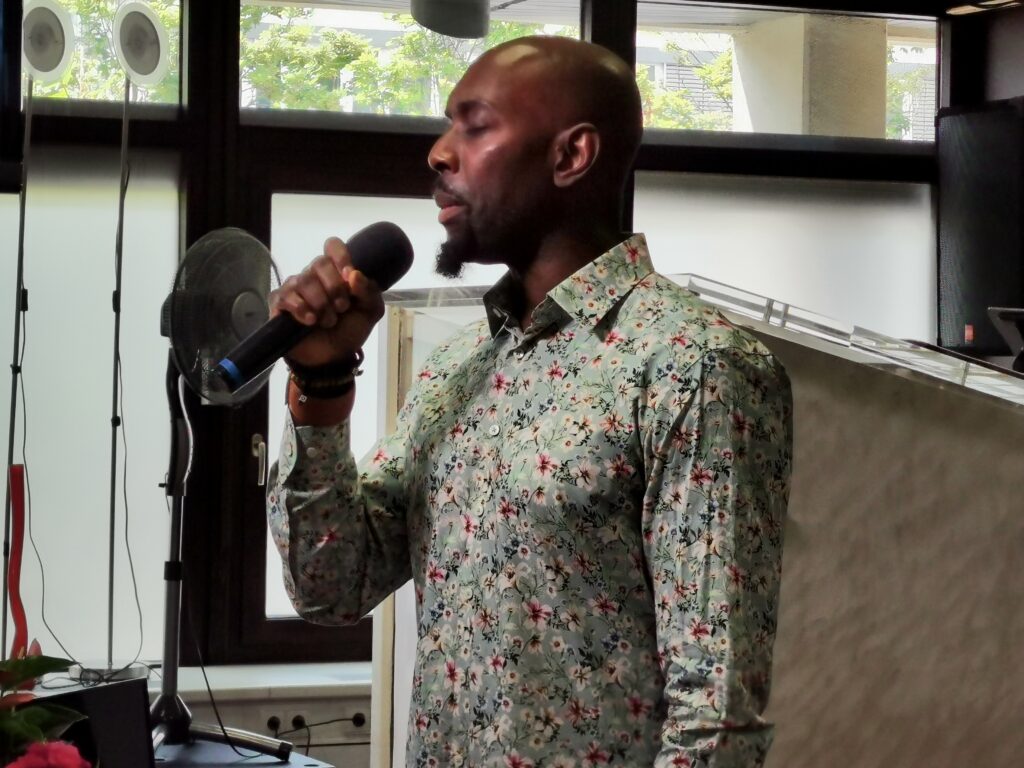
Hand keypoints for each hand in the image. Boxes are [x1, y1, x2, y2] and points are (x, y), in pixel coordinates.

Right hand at [269, 237, 385, 367]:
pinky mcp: (279, 303)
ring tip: (327, 321)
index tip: (349, 276)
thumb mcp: (369, 312)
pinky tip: (310, 321)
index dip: (341, 257)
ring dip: (321, 304)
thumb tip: (354, 274)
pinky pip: (286, 296)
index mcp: (335, 272)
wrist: (332, 357)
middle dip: (335, 287)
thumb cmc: (349, 330)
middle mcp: (313, 275)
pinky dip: (301, 309)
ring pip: (304, 281)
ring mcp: (295, 288)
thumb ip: (368, 291)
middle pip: (320, 262)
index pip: (333, 246)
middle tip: (341, 308)